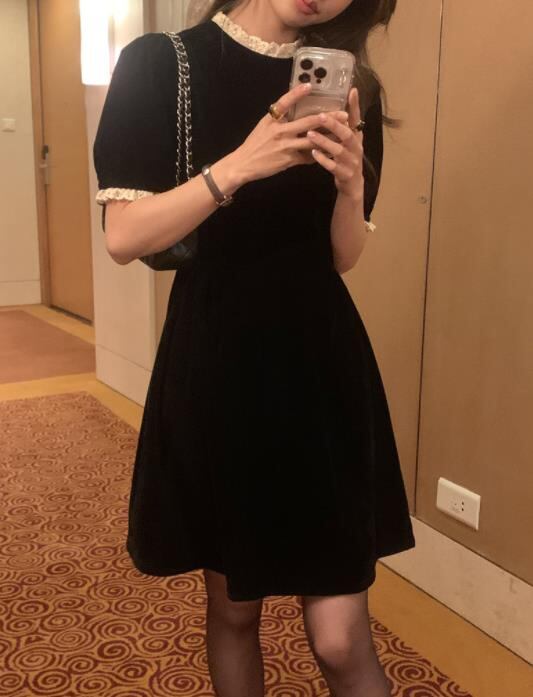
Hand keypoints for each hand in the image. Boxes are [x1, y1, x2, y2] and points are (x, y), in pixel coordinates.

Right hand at [231, 82, 349, 184]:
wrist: (244, 164)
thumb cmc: (254, 144)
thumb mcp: (263, 126)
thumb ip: (278, 119)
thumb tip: (293, 110)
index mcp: (272, 119)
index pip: (285, 102)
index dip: (297, 93)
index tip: (309, 86)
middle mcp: (279, 131)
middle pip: (307, 122)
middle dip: (327, 118)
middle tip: (342, 114)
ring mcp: (285, 146)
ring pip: (311, 139)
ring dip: (328, 136)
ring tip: (341, 134)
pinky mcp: (288, 160)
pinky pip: (307, 156)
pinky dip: (317, 153)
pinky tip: (328, 151)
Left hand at [306, 87, 363, 199]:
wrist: (352, 186)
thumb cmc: (346, 159)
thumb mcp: (348, 142)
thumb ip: (344, 126)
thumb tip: (338, 106)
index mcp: (357, 138)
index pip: (357, 119)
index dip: (355, 106)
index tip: (351, 91)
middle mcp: (357, 148)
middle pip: (347, 134)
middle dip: (334, 125)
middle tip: (320, 116)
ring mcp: (352, 162)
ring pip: (338, 150)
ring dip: (324, 141)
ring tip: (310, 134)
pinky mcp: (345, 174)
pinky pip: (332, 166)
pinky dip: (323, 159)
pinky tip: (313, 153)